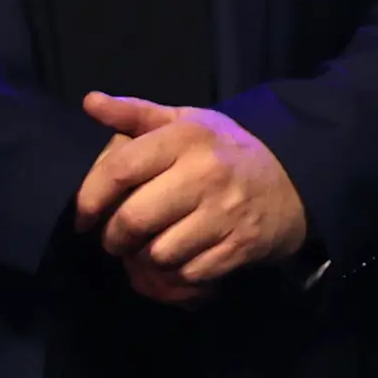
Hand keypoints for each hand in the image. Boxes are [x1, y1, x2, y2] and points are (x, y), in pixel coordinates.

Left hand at [72, 93, 308, 302]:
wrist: (294, 181)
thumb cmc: (225, 151)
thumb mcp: (186, 122)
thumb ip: (135, 114)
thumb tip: (90, 102)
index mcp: (187, 137)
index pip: (120, 170)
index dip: (89, 198)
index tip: (84, 216)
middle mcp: (206, 173)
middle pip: (133, 220)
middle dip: (113, 238)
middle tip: (116, 239)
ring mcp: (226, 212)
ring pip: (158, 253)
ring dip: (144, 260)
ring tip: (147, 250)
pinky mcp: (241, 245)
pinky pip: (188, 274)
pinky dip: (175, 275)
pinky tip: (176, 261)